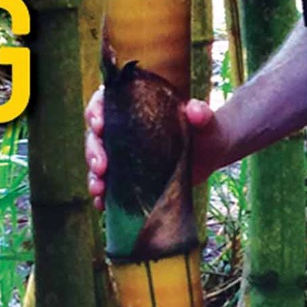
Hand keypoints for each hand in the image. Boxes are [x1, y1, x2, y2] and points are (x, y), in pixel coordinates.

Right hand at [85, 88, 230, 210]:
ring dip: (93, 176)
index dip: (96, 111)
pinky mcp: (129, 175)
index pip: (106, 102)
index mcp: (135, 105)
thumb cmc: (207, 129)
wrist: (213, 153)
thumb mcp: (206, 120)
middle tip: (101, 166)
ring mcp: (125, 153)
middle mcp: (124, 128)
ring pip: (98, 161)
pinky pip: (109, 184)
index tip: (99, 125)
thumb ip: (201, 113)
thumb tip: (195, 110)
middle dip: (93, 151)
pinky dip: (102, 194)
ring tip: (98, 190)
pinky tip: (101, 204)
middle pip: (97, 136)